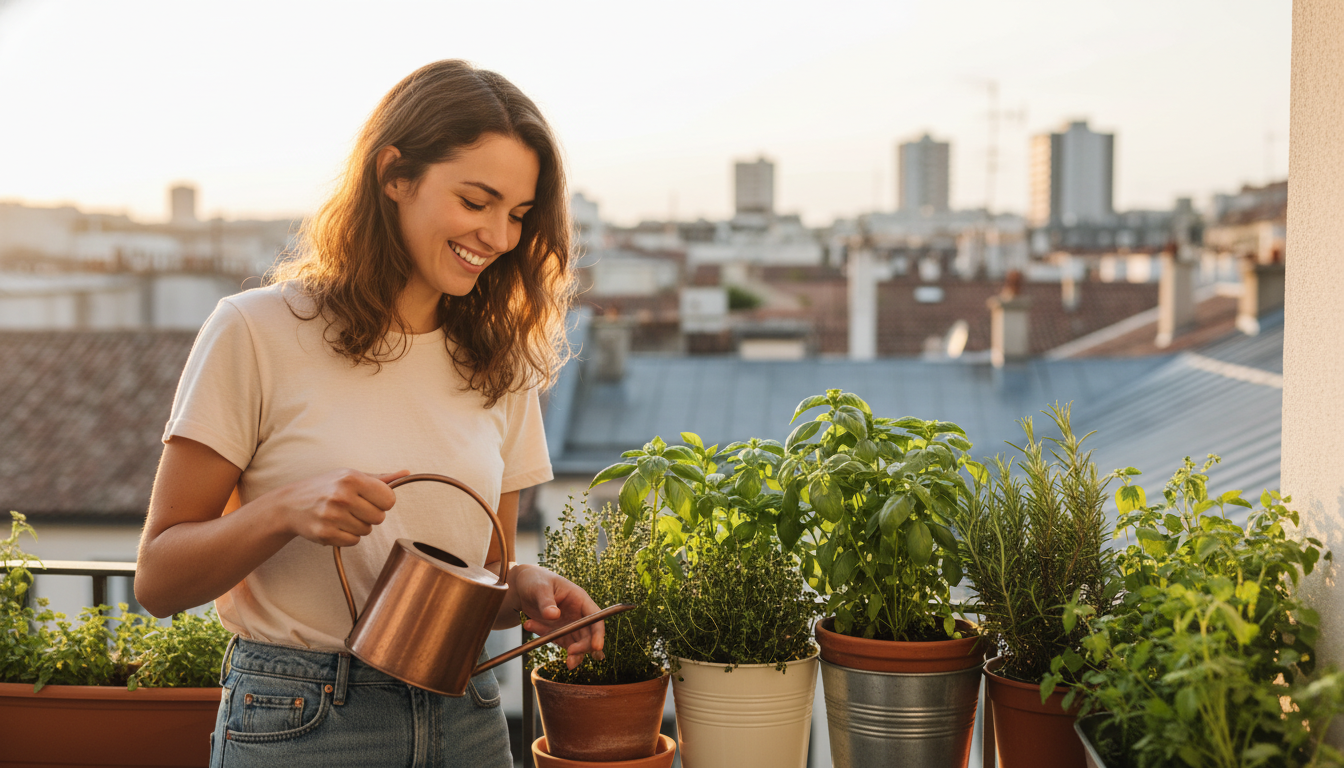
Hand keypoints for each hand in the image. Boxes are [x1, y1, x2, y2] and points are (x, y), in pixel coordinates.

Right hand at [274, 468, 410, 545]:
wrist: (290, 504)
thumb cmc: (325, 487)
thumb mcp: (350, 475)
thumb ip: (380, 478)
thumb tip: (406, 472)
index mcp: (352, 478)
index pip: (389, 499)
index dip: (382, 501)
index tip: (371, 499)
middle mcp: (342, 496)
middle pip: (380, 517)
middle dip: (370, 515)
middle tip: (354, 508)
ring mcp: (332, 516)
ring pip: (366, 531)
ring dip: (358, 526)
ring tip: (341, 516)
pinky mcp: (325, 533)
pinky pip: (353, 541)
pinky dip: (347, 536)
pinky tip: (335, 525)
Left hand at [509, 565, 604, 669]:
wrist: (522, 586)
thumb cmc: (536, 581)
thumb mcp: (540, 587)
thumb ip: (546, 602)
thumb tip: (554, 615)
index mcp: (580, 599)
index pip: (595, 617)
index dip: (598, 633)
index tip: (596, 647)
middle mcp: (578, 614)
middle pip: (589, 635)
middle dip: (583, 648)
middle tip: (571, 657)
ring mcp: (569, 624)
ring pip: (577, 644)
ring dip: (572, 654)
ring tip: (566, 662)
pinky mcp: (557, 632)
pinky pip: (556, 641)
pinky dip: (544, 638)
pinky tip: (529, 624)